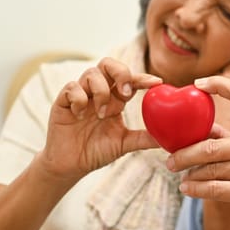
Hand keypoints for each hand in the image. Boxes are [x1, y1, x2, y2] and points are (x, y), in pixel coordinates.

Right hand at [40, 57, 161, 181]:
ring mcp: (80, 95)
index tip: (156, 82)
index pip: (130, 80)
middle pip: (108, 64)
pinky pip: (71, 88)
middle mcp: (98, 93)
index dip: (143, 78)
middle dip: (120, 73)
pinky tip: (81, 115)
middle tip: (125, 92)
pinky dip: (80, 99)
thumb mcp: (124, 144)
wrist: (71, 165)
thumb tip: (168, 139)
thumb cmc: (97, 151)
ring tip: (102, 114)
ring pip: (91, 74)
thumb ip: (144, 138)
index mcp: (115, 100)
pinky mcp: (62, 102)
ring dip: (101, 92)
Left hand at [168, 76, 229, 229]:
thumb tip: (200, 128)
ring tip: (180, 176)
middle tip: (169, 160)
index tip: (197, 84)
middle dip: (184, 154)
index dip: (219, 85)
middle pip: (211, 146)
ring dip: (190, 174)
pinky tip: (186, 189)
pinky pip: (214, 188)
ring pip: (210, 169)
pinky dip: (195, 189)